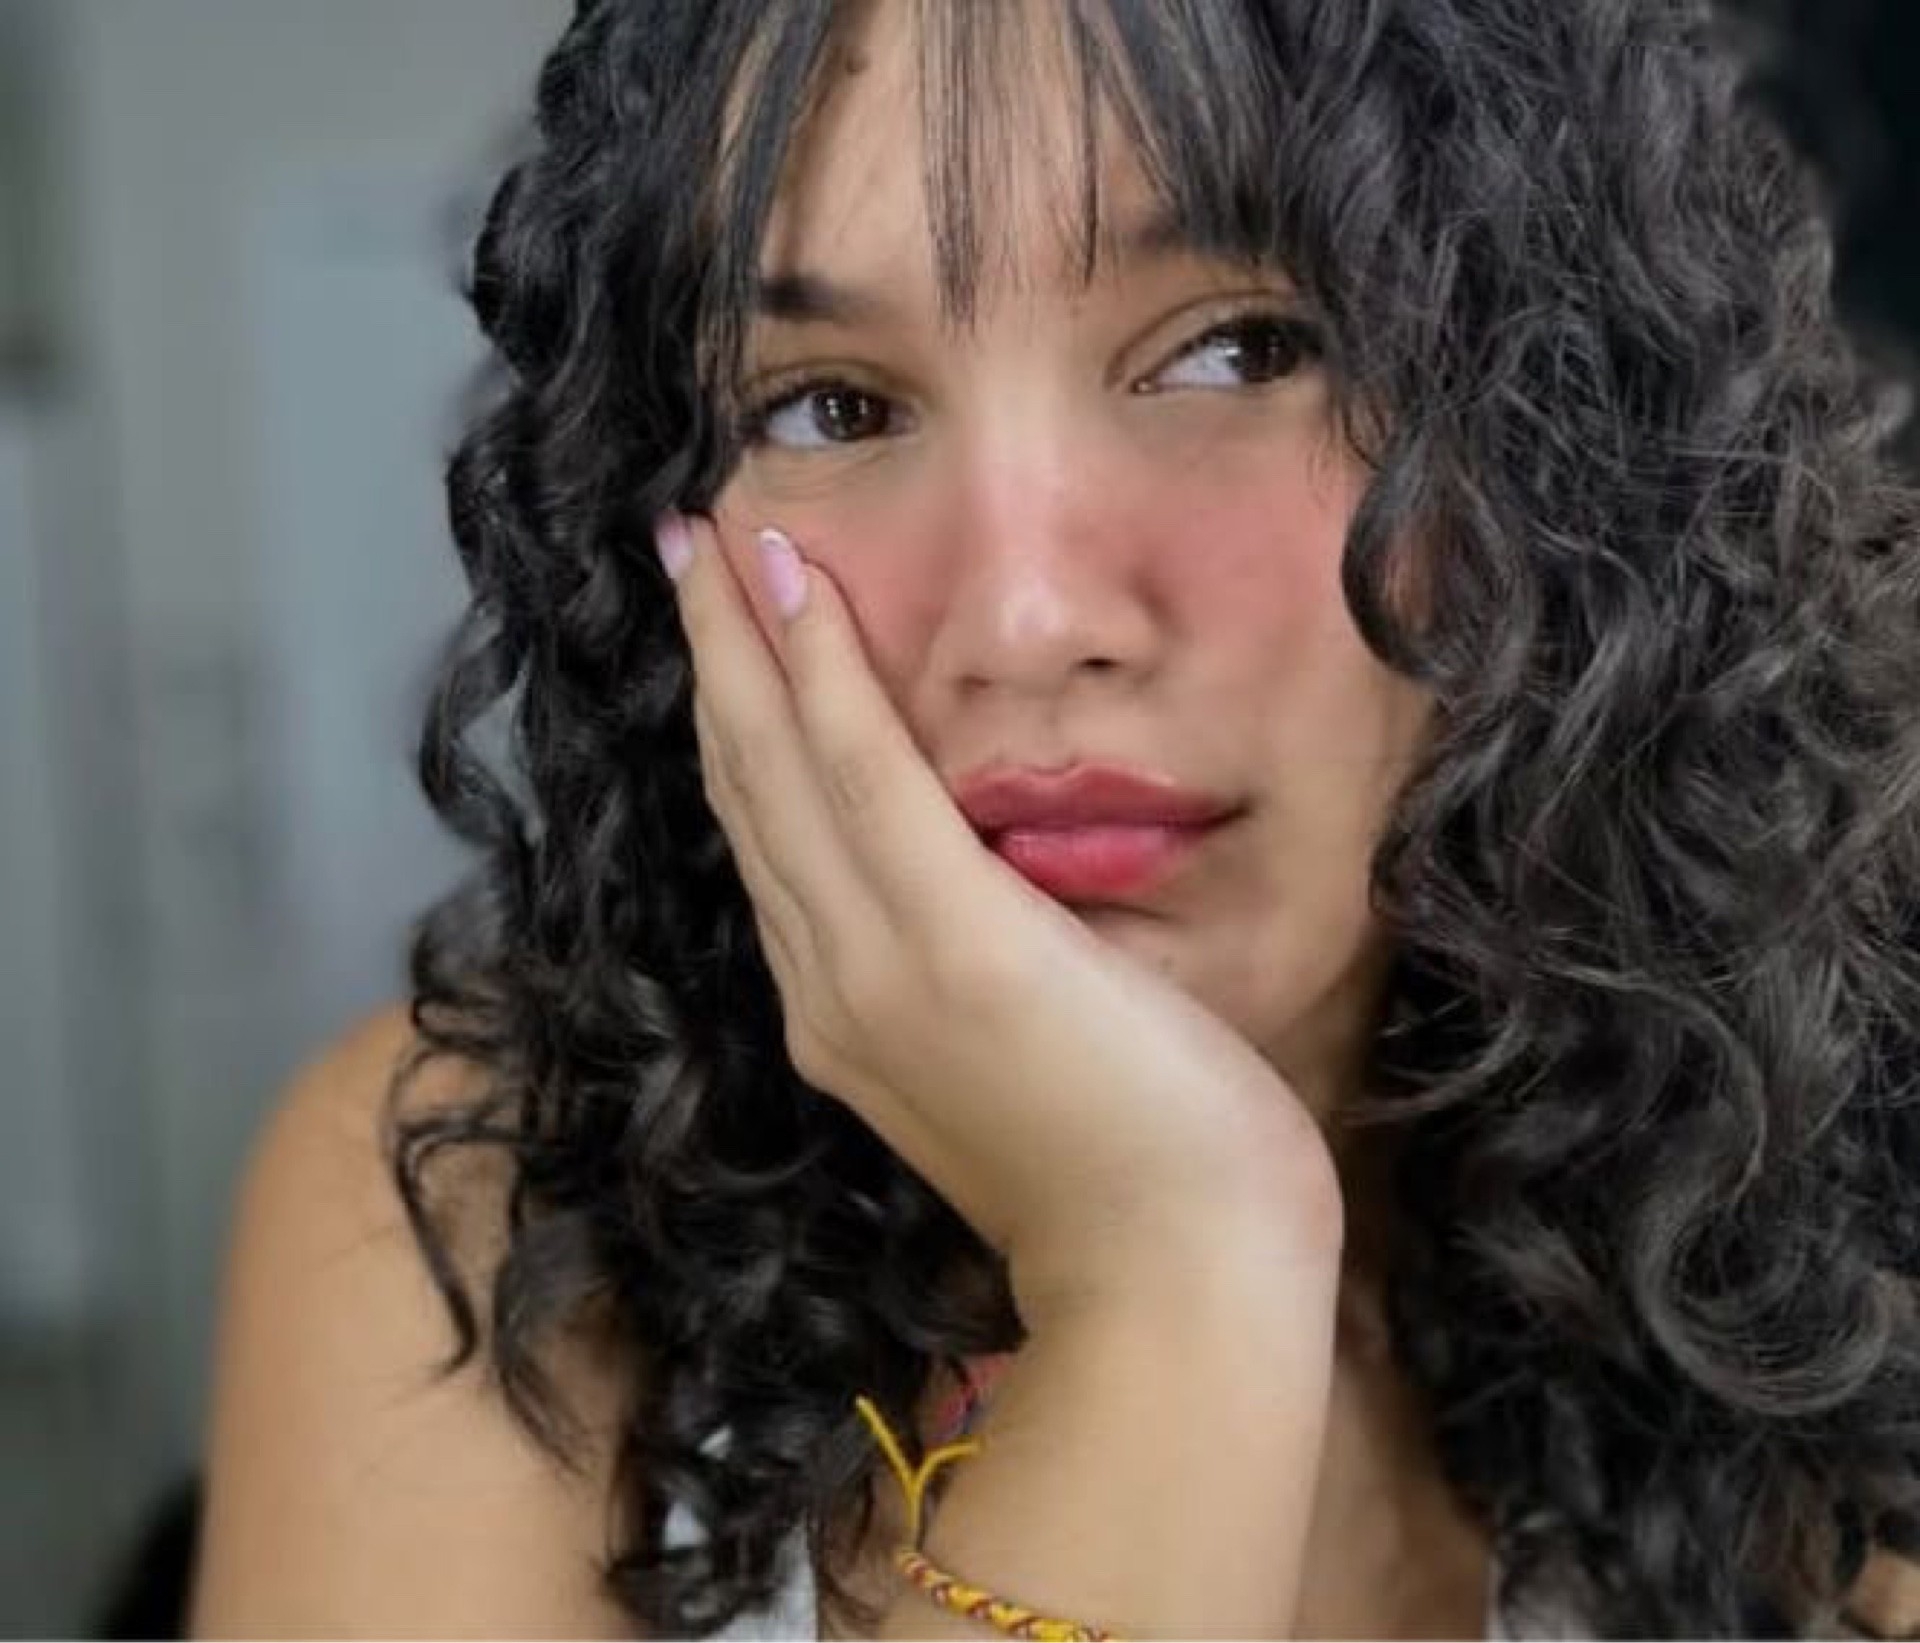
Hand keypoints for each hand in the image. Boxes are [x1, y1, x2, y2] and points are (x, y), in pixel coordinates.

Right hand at [658, 511, 1342, 1320]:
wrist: (1176, 1276)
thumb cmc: (1128, 1170)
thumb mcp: (1018, 1053)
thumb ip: (965, 970)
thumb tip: (974, 883)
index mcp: (843, 1012)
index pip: (770, 841)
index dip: (734, 728)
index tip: (717, 634)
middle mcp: (827, 984)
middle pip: (746, 790)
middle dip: (710, 660)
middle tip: (678, 545)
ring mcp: (875, 965)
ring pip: (777, 767)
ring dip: (740, 639)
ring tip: (707, 535)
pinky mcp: (950, 942)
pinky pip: (859, 776)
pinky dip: (814, 674)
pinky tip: (790, 583)